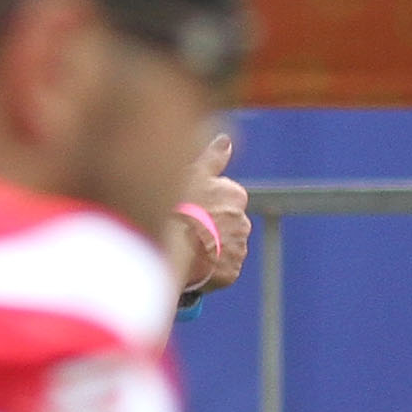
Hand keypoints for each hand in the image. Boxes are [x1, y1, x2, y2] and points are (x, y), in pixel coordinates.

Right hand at [167, 132, 249, 294]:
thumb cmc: (174, 204)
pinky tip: (191, 265)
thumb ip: (212, 156)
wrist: (168, 243)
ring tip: (184, 249)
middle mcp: (242, 221)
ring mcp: (238, 248)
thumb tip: (226, 140)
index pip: (224, 199)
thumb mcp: (190, 171)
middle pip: (225, 225)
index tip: (186, 209)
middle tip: (182, 231)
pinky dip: (209, 271)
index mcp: (234, 194)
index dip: (203, 205)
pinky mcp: (232, 272)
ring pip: (223, 248)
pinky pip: (221, 271)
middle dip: (208, 228)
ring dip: (209, 249)